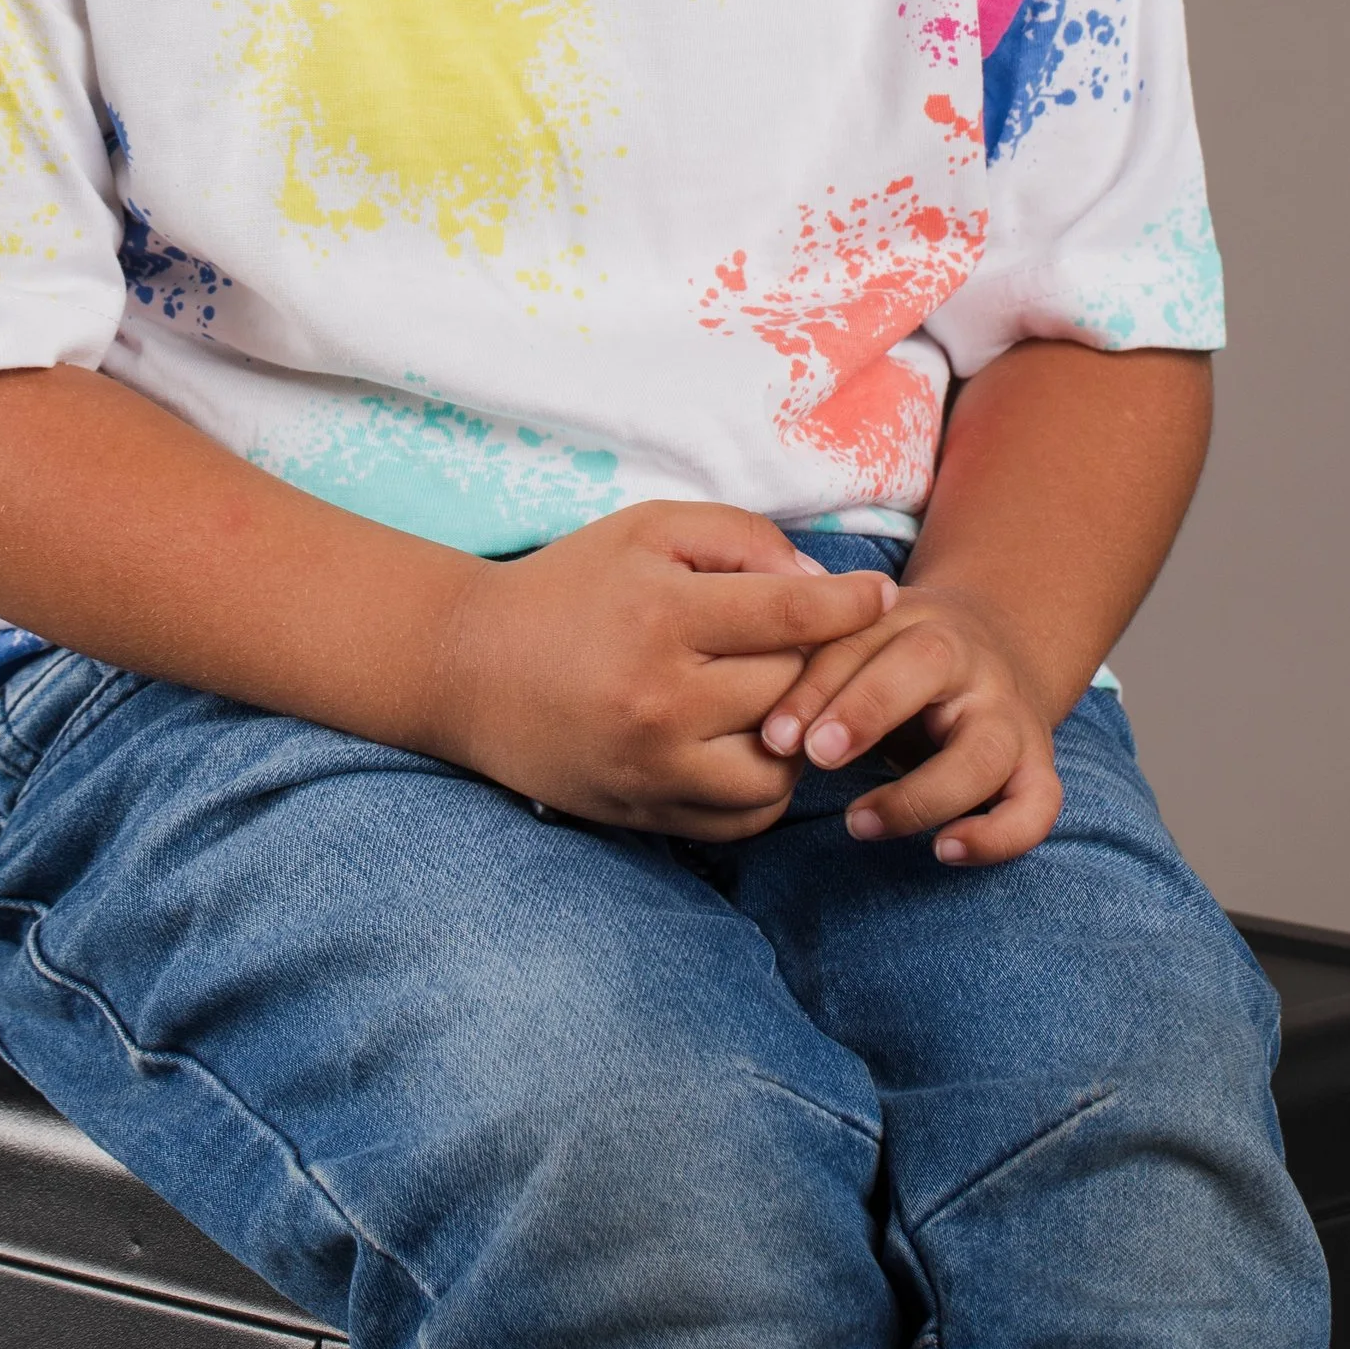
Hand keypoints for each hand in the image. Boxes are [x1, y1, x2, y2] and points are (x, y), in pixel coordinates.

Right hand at [433, 502, 895, 839]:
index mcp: (664, 618)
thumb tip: (820, 585)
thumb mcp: (648, 530)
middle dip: (821, 661)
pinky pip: (744, 818)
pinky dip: (768, 785)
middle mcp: (663, 702)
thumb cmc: (570, 584)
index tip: (880, 595)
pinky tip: (756, 744)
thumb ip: (739, 539)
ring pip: (782, 768)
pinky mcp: (646, 813)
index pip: (792, 618)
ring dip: (803, 734)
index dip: (850, 605)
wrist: (469, 668)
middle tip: (825, 642)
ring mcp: (655, 769)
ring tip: (788, 698)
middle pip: (793, 689)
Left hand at [758, 582, 1064, 866]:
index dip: (814, 687)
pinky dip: (998, 836)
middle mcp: (970, 660)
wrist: (996, 648)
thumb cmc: (896, 659)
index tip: (772, 736)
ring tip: (858, 823)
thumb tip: (762, 722)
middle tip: (813, 758)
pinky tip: (944, 851)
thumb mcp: (858, 645)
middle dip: (866, 709)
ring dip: (918, 794)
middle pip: (927, 665)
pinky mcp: (1037, 767)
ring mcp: (1010, 715)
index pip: (861, 638)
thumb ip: (813, 665)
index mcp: (916, 618)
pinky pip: (1036, 806)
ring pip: (982, 752)